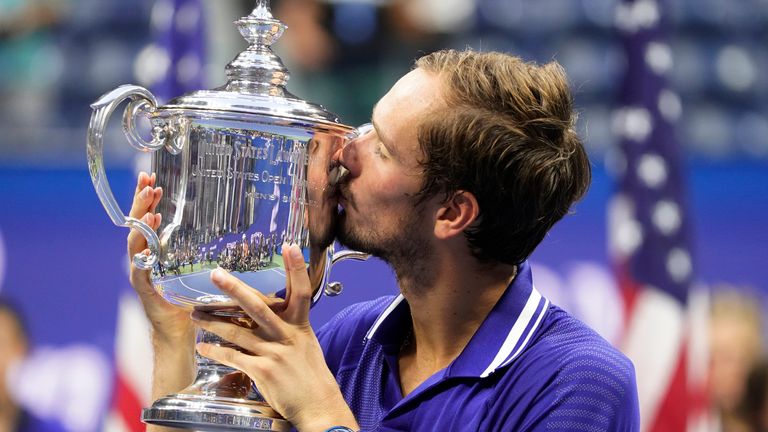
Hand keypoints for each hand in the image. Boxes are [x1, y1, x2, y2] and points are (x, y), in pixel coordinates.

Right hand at [127, 172, 192, 342]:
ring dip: (141, 224)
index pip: (147, 218)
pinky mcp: (145, 289)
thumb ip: (205, 248)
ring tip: (150, 210)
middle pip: (138, 225)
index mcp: (156, 250)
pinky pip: (139, 270)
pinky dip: (142, 256)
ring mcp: (142, 272)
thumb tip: (236, 224)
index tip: (152, 178)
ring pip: (136, 243)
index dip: (147, 199)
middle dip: (141, 202)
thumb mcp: (199, 267)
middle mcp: (144, 258)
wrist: (180, 331)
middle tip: (147, 182)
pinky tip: (148, 242)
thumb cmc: (193, 299)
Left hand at [194, 244, 358, 431]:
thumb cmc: (311, 376)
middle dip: (234, 289)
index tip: (290, 246)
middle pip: (257, 306)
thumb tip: (266, 317)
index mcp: (300, 325)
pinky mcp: (262, 371)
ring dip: (212, 322)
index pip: (301, 291)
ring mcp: (274, 353)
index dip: (297, 268)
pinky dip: (215, 351)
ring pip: (236, 331)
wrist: (318, 404)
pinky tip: (204, 348)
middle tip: (216, 275)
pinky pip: (233, 357)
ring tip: (195, 315)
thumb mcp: (305, 344)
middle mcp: (286, 335)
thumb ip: (287, 328)